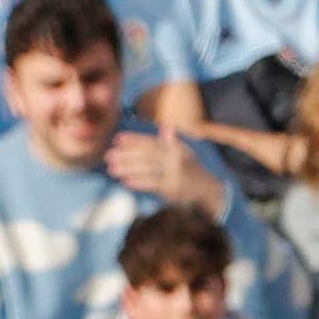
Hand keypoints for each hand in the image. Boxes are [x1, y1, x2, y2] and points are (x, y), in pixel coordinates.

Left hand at [105, 121, 223, 213]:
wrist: (209, 191)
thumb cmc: (192, 171)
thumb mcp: (186, 154)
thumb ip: (172, 142)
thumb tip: (167, 126)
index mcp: (177, 147)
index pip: (152, 141)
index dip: (134, 139)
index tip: (117, 138)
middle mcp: (177, 158)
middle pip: (147, 154)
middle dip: (127, 154)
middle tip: (109, 155)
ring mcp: (175, 174)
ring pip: (148, 169)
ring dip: (128, 168)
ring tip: (112, 169)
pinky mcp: (173, 189)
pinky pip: (153, 184)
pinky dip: (139, 182)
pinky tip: (126, 181)